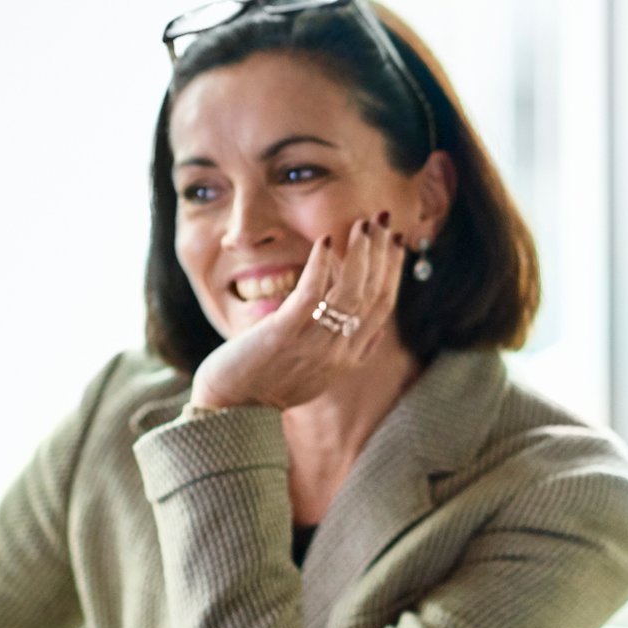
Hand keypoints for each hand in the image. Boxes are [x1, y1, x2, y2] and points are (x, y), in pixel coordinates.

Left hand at [189, 213, 409, 410]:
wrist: (230, 408)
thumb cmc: (267, 386)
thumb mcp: (319, 375)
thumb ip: (348, 354)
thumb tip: (375, 335)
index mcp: (349, 357)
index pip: (383, 306)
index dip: (393, 270)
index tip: (396, 242)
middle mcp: (338, 351)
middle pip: (373, 294)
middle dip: (382, 253)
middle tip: (384, 220)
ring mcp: (313, 344)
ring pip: (350, 291)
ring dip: (360, 253)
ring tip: (363, 224)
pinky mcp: (284, 334)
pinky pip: (311, 293)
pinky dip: (322, 264)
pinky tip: (326, 239)